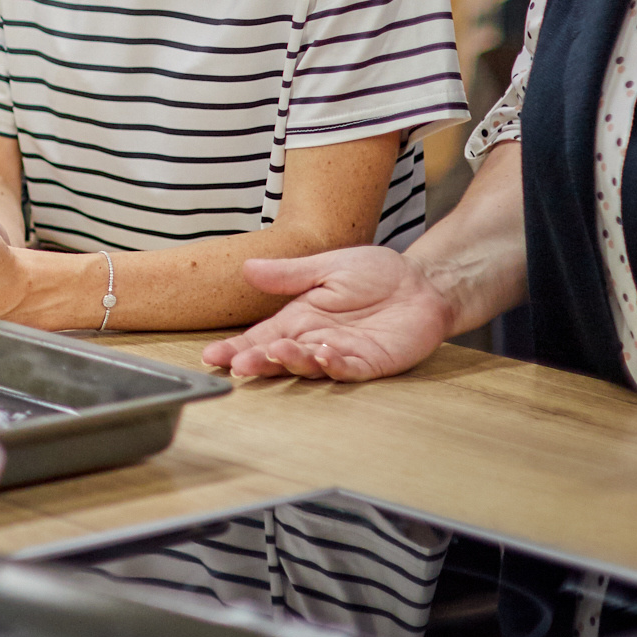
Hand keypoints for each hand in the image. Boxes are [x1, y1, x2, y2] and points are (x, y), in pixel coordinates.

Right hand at [198, 247, 451, 380]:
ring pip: (310, 366)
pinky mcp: (372, 363)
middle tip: (239, 366)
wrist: (423, 283)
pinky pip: (350, 370)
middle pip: (279, 356)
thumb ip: (289, 274)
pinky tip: (323, 356)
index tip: (212, 358)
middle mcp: (315, 339)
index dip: (236, 348)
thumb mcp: (327, 267)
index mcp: (300, 318)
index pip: (260, 336)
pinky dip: (335, 366)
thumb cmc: (376, 273)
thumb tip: (247, 268)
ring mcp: (343, 354)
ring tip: (278, 352)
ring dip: (292, 362)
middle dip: (258, 362)